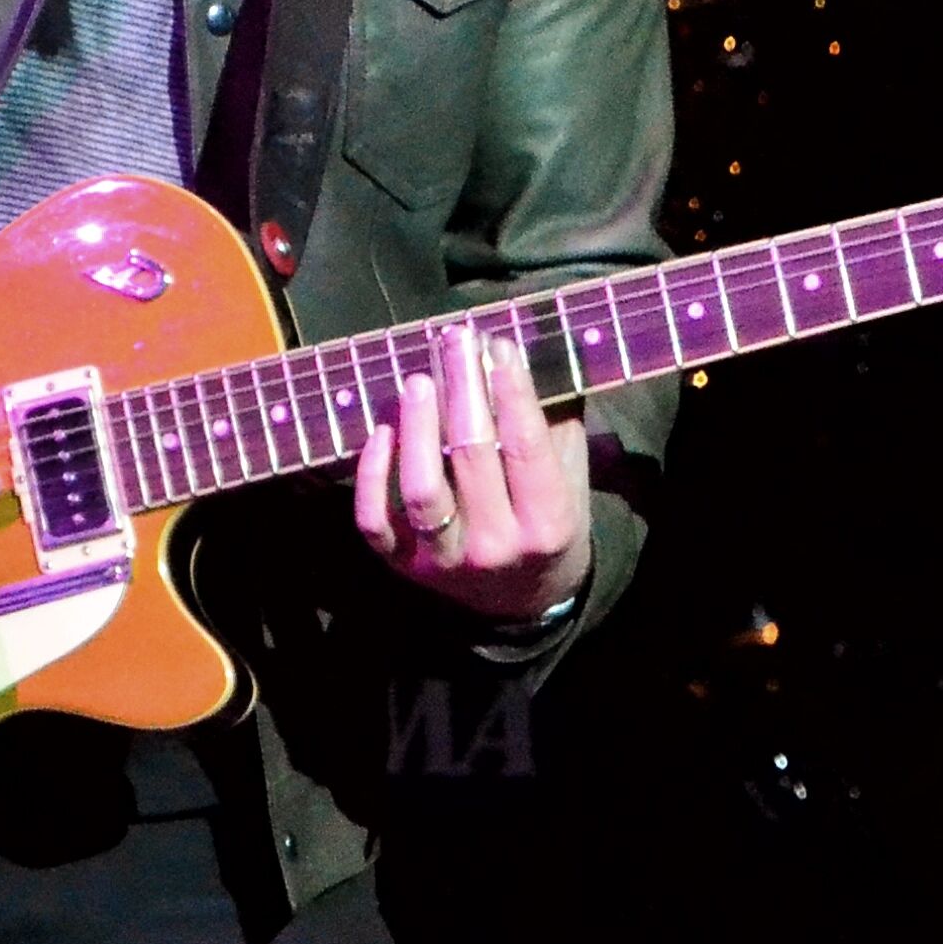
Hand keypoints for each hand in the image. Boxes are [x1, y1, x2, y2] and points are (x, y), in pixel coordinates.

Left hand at [350, 313, 594, 624]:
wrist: (525, 603)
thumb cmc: (548, 522)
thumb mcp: (571, 478)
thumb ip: (555, 422)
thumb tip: (527, 352)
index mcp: (548, 524)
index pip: (526, 445)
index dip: (511, 390)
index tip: (497, 344)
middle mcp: (496, 546)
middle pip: (472, 456)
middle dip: (463, 389)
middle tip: (454, 340)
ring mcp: (445, 561)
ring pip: (422, 490)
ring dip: (417, 429)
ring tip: (418, 381)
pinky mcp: (403, 566)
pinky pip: (375, 521)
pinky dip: (371, 475)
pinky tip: (382, 431)